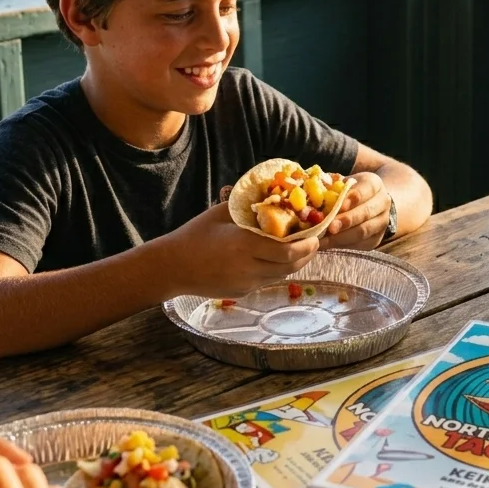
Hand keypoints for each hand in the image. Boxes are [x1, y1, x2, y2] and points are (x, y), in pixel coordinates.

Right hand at [164, 203, 318, 296]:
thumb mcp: (222, 214)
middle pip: (291, 266)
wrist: (172, 267)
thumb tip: (273, 194)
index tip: (316, 234)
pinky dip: (277, 269)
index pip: (288, 251)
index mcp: (245, 246)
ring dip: (295, 263)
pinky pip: (267, 280)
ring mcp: (246, 284)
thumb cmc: (196, 234)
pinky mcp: (242, 293)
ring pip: (281, 275)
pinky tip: (277, 258)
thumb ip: (248, 206)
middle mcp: (248, 268)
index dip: (307, 245)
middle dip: (307, 254)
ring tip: (301, 248)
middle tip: (314, 241)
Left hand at [319, 173, 390, 250]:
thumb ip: (331, 186)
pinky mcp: (376, 238)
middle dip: (346, 221)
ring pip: (363, 231)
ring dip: (342, 236)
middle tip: (329, 227)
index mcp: (374, 184)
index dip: (350, 199)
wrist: (368, 202)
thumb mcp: (342, 182)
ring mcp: (381, 222)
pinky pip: (359, 243)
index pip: (364, 191)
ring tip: (323, 240)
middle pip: (366, 213)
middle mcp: (382, 202)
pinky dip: (342, 244)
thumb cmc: (349, 191)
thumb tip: (316, 190)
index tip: (337, 206)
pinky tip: (327, 244)